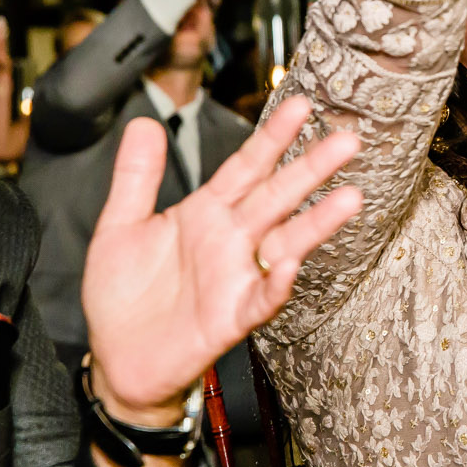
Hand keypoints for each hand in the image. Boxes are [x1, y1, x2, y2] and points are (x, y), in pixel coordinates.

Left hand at [82, 96, 362, 423]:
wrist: (116, 360)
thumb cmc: (123, 298)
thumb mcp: (119, 227)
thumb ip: (136, 177)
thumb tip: (145, 123)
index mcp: (205, 214)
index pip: (246, 167)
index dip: (272, 137)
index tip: (300, 105)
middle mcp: (229, 241)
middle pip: (277, 197)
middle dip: (312, 168)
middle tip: (348, 140)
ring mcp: (235, 278)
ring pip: (285, 244)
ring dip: (318, 223)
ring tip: (350, 198)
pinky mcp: (231, 317)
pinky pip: (261, 298)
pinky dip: (277, 283)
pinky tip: (289, 265)